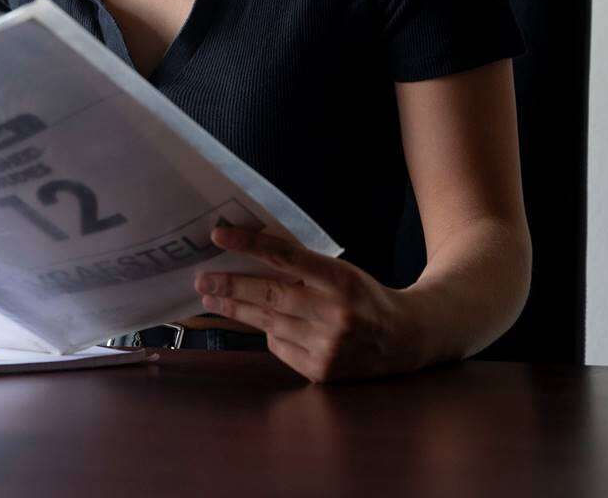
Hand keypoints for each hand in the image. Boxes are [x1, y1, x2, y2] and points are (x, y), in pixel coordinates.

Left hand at [194, 224, 422, 382]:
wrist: (405, 339)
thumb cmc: (363, 296)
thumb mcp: (340, 272)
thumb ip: (301, 266)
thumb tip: (249, 250)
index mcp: (341, 280)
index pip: (287, 256)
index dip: (250, 245)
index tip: (219, 236)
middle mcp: (336, 314)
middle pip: (270, 295)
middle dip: (230, 286)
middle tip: (202, 279)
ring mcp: (329, 346)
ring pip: (268, 323)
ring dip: (236, 310)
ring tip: (212, 299)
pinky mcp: (322, 371)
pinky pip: (279, 347)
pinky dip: (270, 333)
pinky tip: (265, 325)